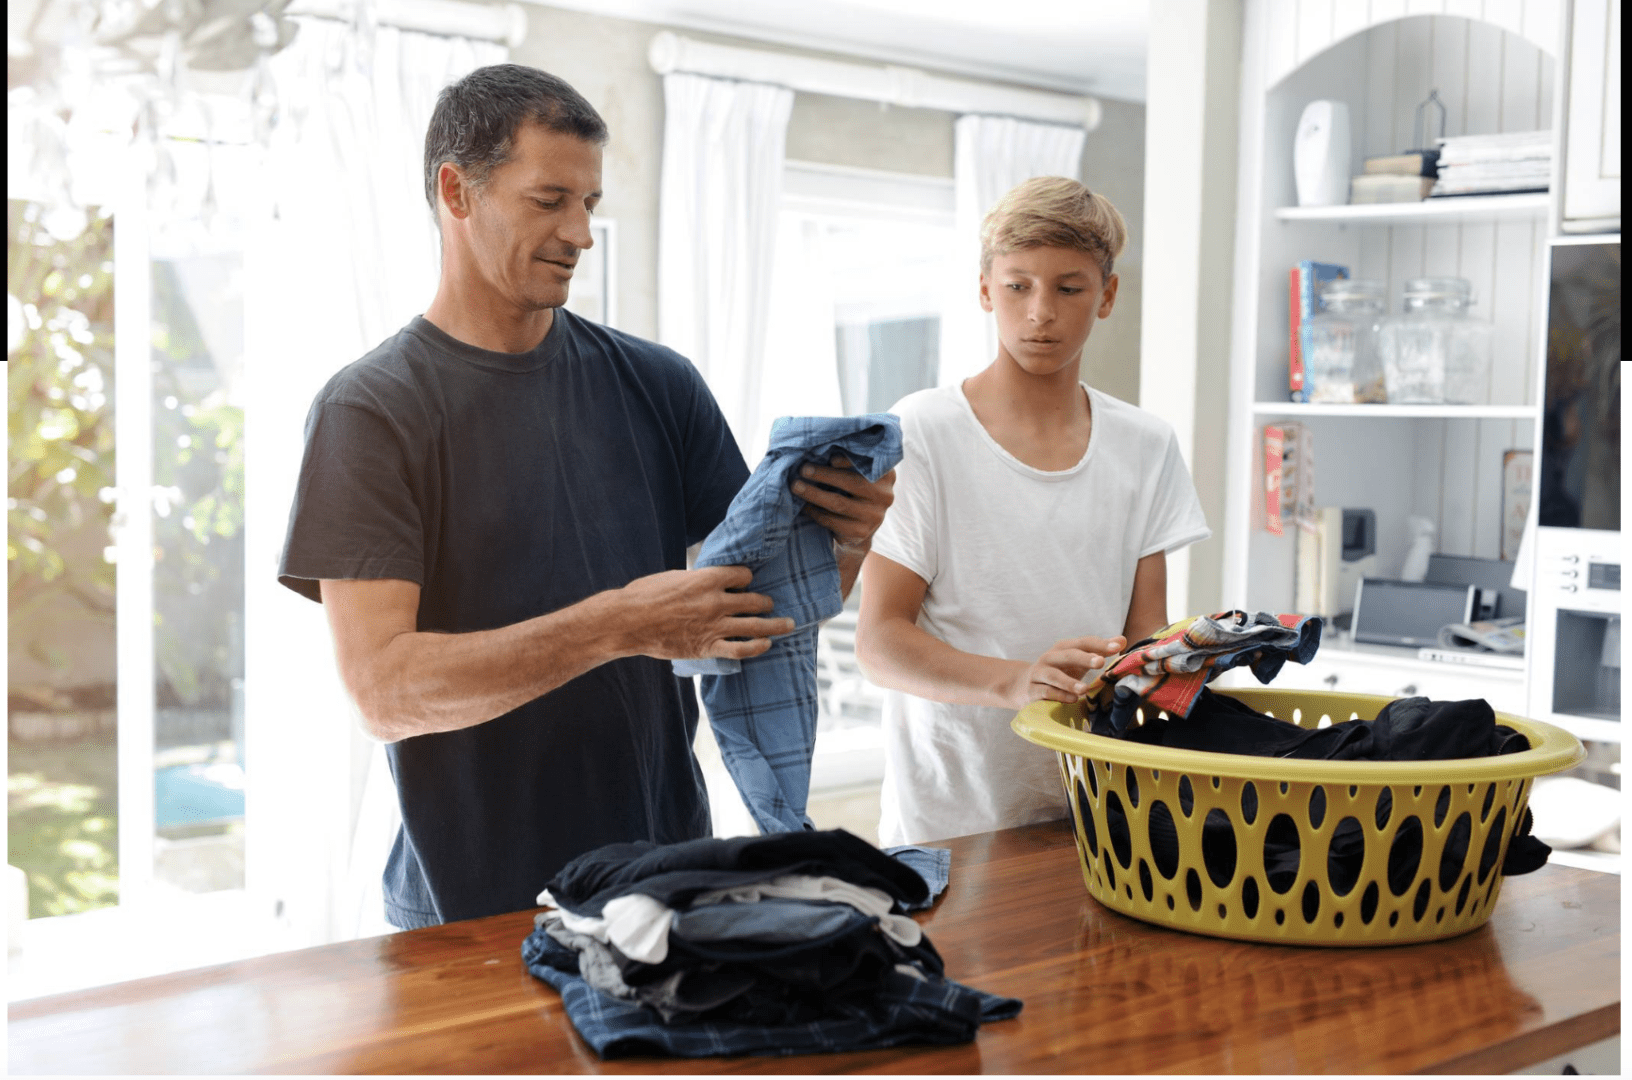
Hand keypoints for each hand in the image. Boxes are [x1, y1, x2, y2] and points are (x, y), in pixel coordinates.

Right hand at [615, 566, 794, 660]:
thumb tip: (709, 580)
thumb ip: (697, 580)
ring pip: (755, 625)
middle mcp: (716, 601)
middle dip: (765, 601)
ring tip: (788, 624)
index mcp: (707, 579)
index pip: (743, 575)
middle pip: (754, 600)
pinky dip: (757, 647)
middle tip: (770, 603)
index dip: (746, 578)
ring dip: (775, 625)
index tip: (746, 582)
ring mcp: (714, 625)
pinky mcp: (707, 646)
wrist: (628, 621)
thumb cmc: (645, 594)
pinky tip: (767, 645)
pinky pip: (741, 648)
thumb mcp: (674, 577)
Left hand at [793, 455, 895, 554]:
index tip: (830, 458)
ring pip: (839, 503)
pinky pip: (834, 522)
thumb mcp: (856, 472)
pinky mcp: (861, 532)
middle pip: (852, 483)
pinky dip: (816, 512)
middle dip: (824, 475)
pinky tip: (804, 506)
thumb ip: (847, 461)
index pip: (869, 463)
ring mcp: (875, 516)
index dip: (849, 460)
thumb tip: (819, 448)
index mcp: (886, 474)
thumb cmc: (851, 489)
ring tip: (796, 486)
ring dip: (814, 494)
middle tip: (803, 469)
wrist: (859, 526)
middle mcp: (885, 495)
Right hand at [1005, 635, 1127, 708]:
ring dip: (1069, 682)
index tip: (1117, 647)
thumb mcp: (1077, 661)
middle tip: (1100, 663)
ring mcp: (1039, 673)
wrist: (1022, 685)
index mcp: (1063, 648)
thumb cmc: (1057, 672)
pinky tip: (1072, 700)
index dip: (1100, 644)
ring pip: (1054, 676)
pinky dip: (1059, 696)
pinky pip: (1046, 692)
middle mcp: (1050, 658)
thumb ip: (1098, 651)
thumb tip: (1122, 640)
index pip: (1083, 642)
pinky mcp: (1032, 690)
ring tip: (1084, 689)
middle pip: (1067, 655)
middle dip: (1084, 658)